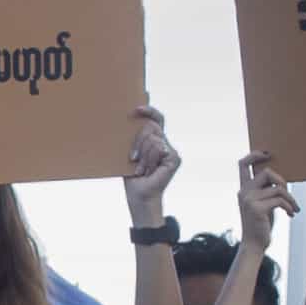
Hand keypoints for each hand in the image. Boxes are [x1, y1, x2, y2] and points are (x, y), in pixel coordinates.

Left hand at [121, 101, 179, 222]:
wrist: (139, 194)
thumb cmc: (131, 175)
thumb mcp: (131, 151)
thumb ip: (136, 137)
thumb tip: (136, 120)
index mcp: (153, 139)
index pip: (156, 118)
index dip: (149, 111)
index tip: (136, 109)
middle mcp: (163, 142)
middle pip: (151, 126)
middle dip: (138, 141)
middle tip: (133, 157)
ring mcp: (170, 150)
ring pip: (153, 138)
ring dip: (142, 155)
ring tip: (141, 169)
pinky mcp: (174, 157)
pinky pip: (158, 148)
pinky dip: (149, 160)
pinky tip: (149, 171)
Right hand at [232, 154, 291, 244]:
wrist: (254, 245)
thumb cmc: (261, 224)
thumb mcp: (262, 204)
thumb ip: (265, 190)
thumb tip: (281, 180)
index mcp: (244, 189)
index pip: (243, 164)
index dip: (254, 155)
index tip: (267, 154)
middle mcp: (244, 192)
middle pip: (266, 172)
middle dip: (282, 181)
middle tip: (288, 193)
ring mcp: (249, 200)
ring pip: (278, 188)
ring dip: (290, 198)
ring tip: (294, 208)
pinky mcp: (257, 209)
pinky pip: (280, 200)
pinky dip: (289, 206)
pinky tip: (291, 214)